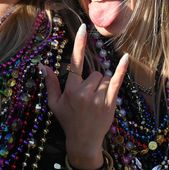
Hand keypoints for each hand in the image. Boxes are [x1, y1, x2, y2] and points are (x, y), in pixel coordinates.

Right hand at [43, 24, 128, 169]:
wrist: (84, 141)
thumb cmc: (68, 120)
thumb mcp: (54, 103)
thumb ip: (50, 83)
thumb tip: (42, 65)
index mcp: (71, 90)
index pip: (75, 62)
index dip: (79, 44)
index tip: (83, 28)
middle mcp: (85, 92)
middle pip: (94, 73)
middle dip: (92, 80)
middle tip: (87, 96)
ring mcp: (99, 98)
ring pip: (104, 78)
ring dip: (101, 85)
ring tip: (95, 101)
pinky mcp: (110, 102)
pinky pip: (117, 81)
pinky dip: (121, 70)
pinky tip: (126, 58)